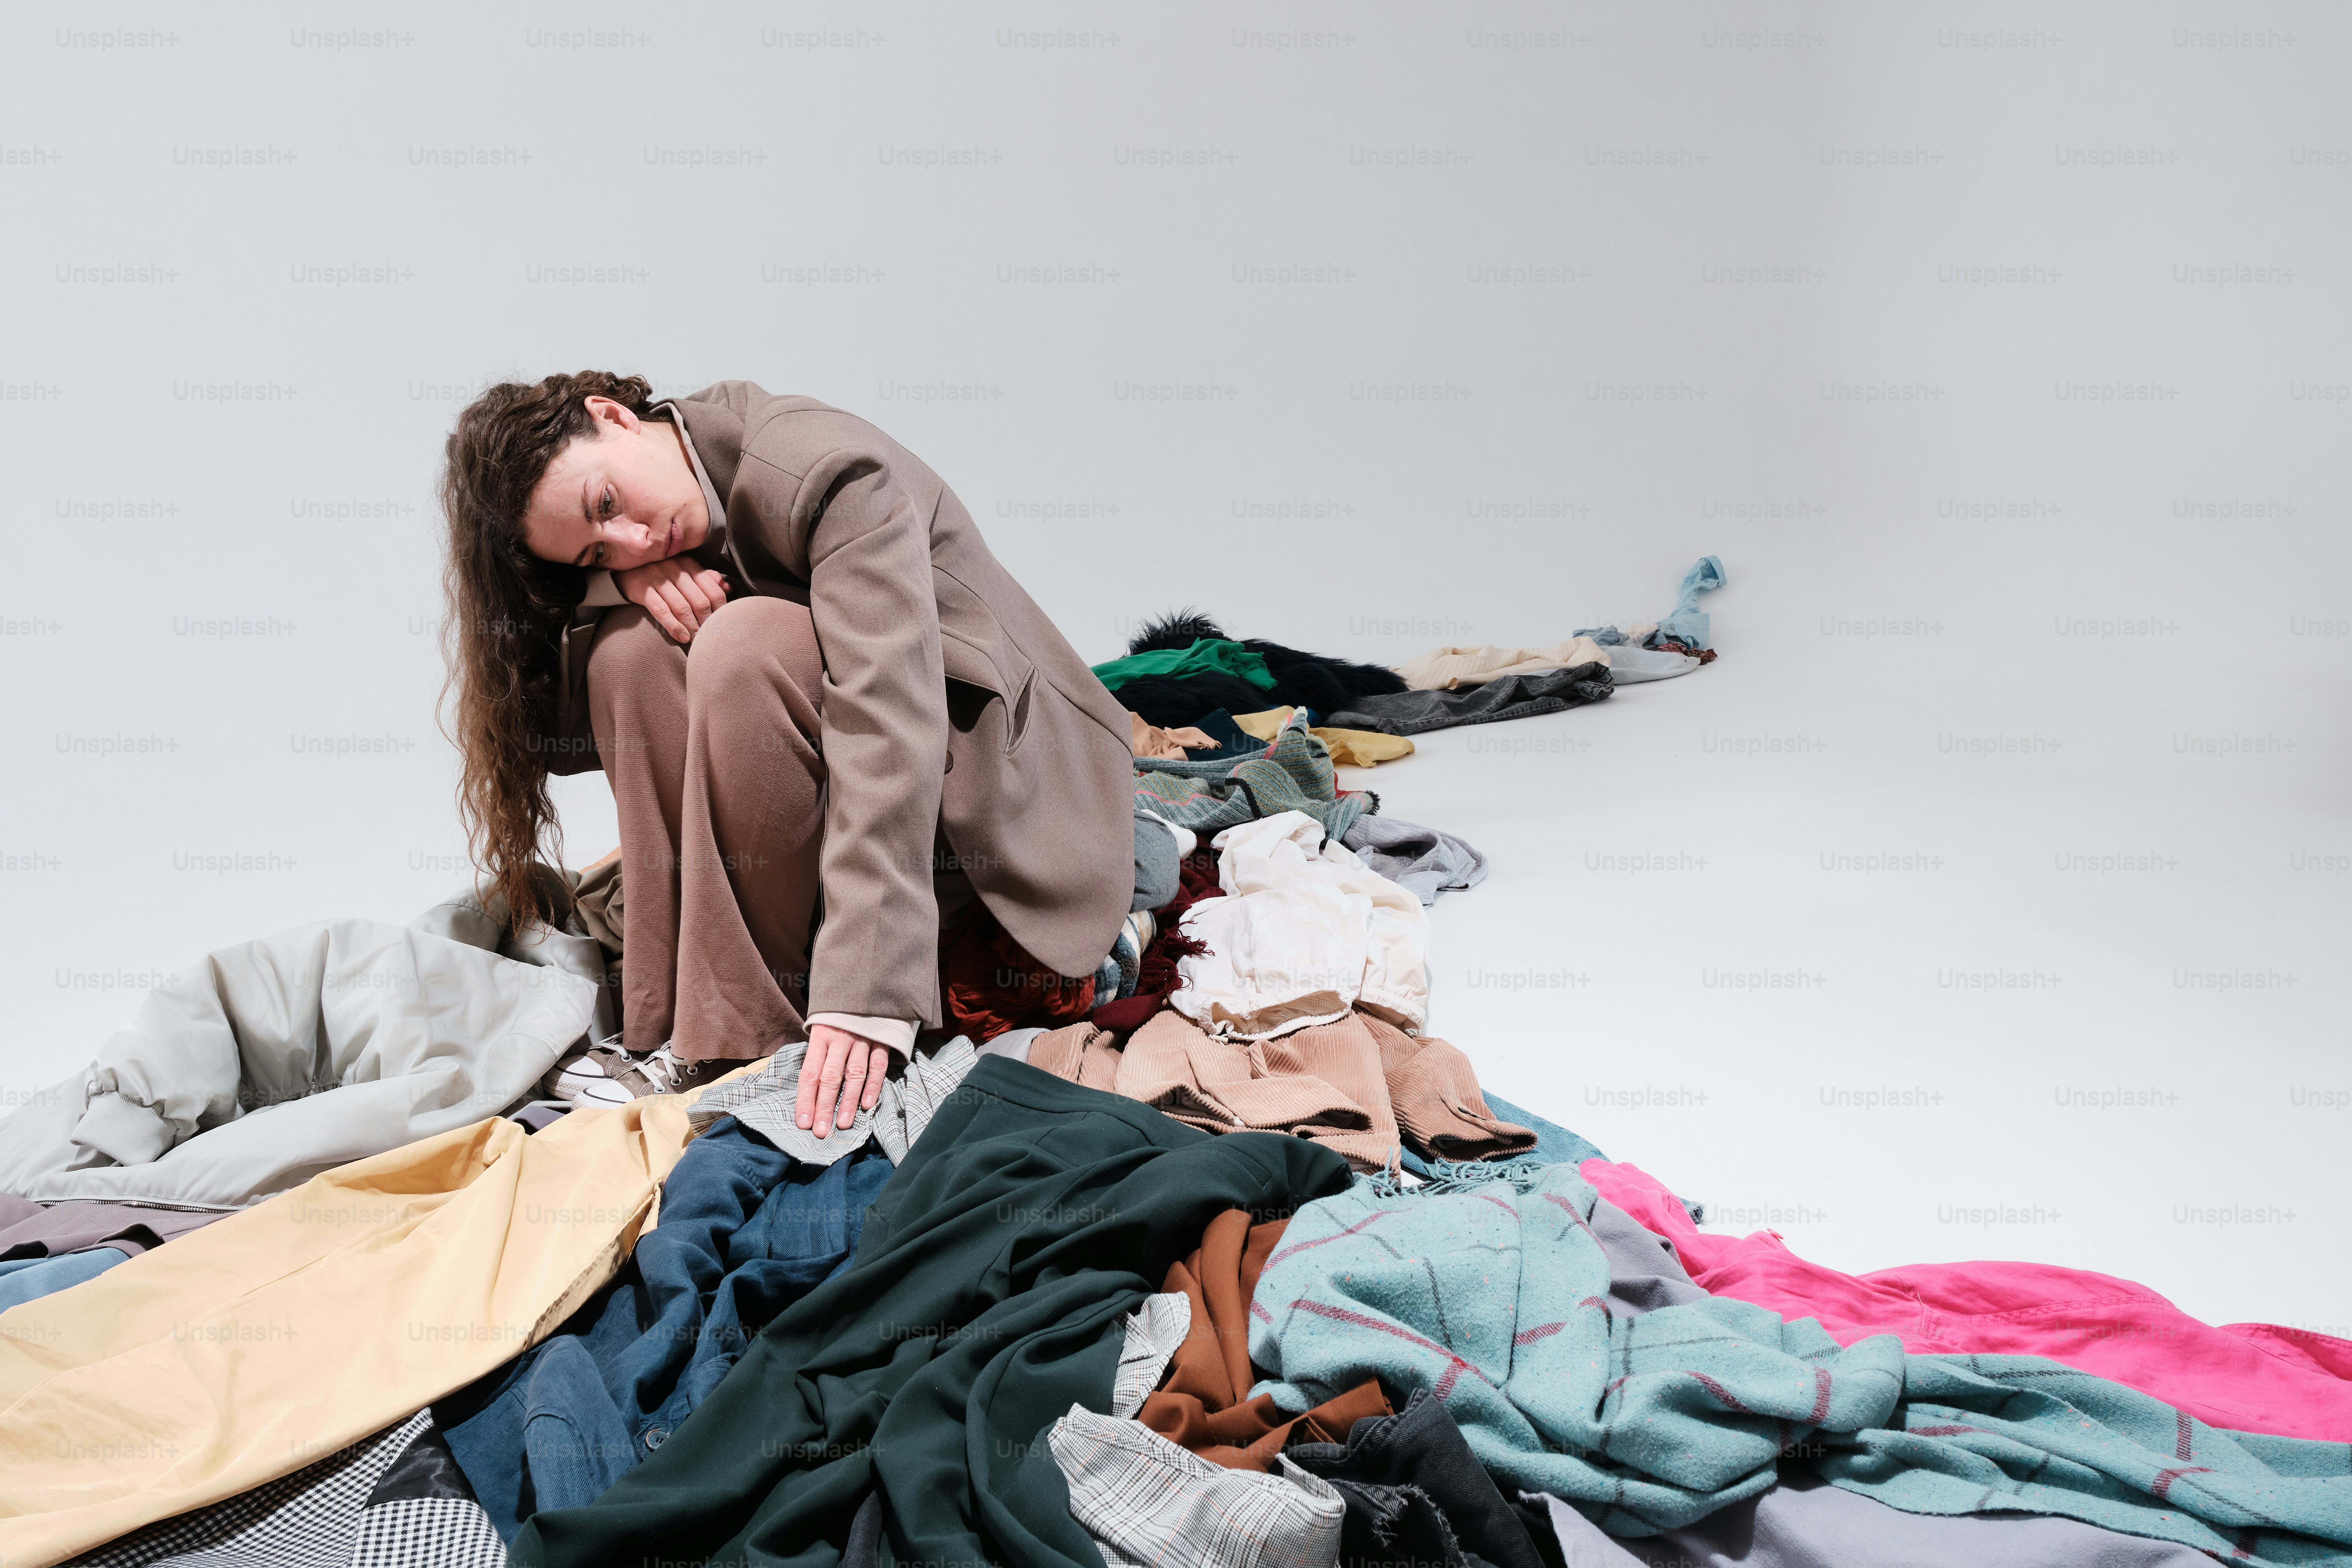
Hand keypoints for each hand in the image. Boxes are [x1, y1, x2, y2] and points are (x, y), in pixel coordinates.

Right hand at [616, 557, 729, 643]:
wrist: (626, 572)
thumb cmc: (662, 576)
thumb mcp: (685, 572)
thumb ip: (707, 578)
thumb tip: (729, 588)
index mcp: (690, 565)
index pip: (714, 592)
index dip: (720, 612)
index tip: (721, 627)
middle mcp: (675, 569)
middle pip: (700, 602)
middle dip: (707, 624)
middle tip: (709, 638)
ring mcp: (658, 578)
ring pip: (683, 608)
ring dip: (692, 628)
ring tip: (697, 642)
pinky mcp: (643, 589)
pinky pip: (661, 610)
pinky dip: (673, 626)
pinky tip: (682, 637)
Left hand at [797, 1023, 890, 1139]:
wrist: (866, 987)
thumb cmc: (838, 1016)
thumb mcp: (822, 1028)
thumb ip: (817, 1054)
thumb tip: (807, 1091)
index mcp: (820, 1036)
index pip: (809, 1073)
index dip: (805, 1099)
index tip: (803, 1123)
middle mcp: (840, 1038)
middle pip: (830, 1077)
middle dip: (824, 1106)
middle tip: (821, 1131)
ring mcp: (862, 1039)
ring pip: (854, 1074)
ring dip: (848, 1101)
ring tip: (843, 1123)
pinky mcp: (881, 1040)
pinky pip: (877, 1065)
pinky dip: (873, 1085)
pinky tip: (867, 1105)